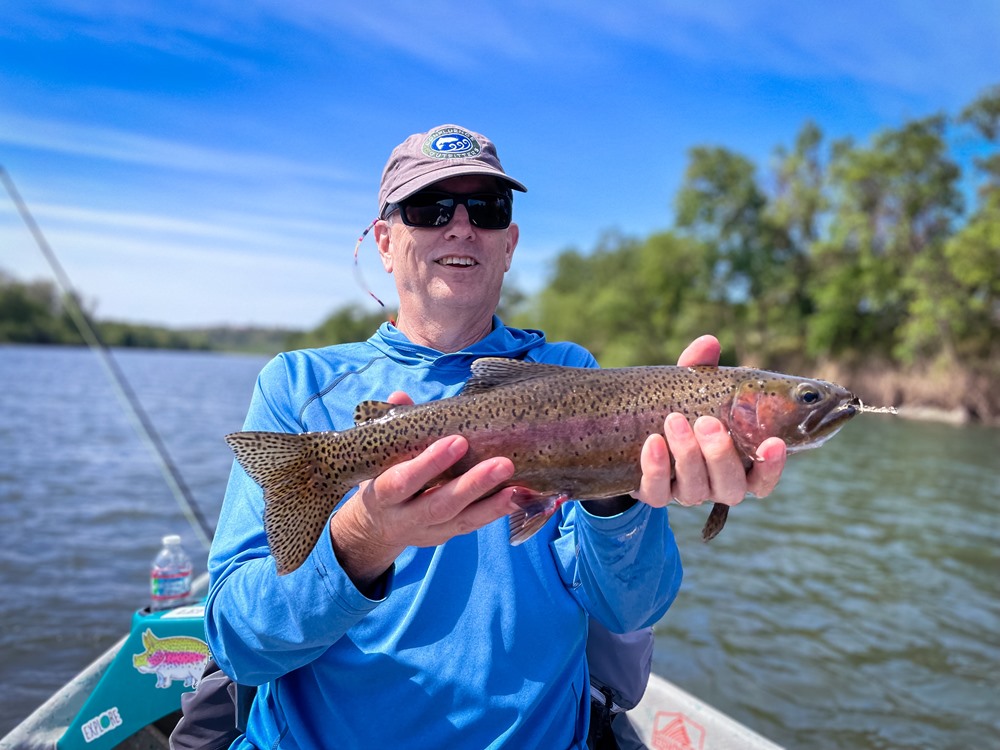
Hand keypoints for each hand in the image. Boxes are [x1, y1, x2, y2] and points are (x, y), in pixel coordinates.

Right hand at [329, 391, 518, 593]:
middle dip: (471, 486)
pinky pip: (472, 526)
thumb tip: (400, 396)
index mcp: (383, 495)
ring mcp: (427, 531)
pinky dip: (497, 513)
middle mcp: (404, 518)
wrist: (372, 528)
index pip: (403, 482)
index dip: (429, 464)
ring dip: (492, 505)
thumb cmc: (380, 478)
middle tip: (502, 463)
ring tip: (518, 486)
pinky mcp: (445, 536)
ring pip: (461, 521)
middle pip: (439, 505)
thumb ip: (392, 427)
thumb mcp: (376, 458)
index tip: (457, 441)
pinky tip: (519, 499)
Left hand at [632, 335, 786, 508]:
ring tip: (674, 420)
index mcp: (737, 465)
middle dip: (720, 455)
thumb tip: (709, 342)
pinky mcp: (653, 494)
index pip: (763, 478)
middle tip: (707, 422)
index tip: (773, 442)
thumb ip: (701, 369)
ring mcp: (685, 492)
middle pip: (731, 487)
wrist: (631, 432)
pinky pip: (657, 492)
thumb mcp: (690, 388)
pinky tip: (652, 443)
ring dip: (687, 455)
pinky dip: (655, 468)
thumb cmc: (678, 408)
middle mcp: (715, 485)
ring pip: (695, 490)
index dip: (772, 466)